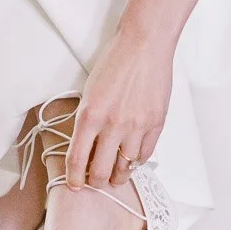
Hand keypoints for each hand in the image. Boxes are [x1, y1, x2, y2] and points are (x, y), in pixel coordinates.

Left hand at [66, 27, 173, 189]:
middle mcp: (112, 124)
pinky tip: (132, 159)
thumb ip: (88, 120)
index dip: (74, 177)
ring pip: (125, 167)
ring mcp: (136, 126)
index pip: (77, 159)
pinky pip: (145, 154)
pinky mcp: (155, 124)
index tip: (75, 184)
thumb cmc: (115, 62)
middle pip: (101, 171)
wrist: (144, 45)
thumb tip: (86, 147)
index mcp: (90, 114)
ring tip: (116, 176)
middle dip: (96, 182)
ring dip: (118, 175)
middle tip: (95, 182)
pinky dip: (137, 161)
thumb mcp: (90, 91)